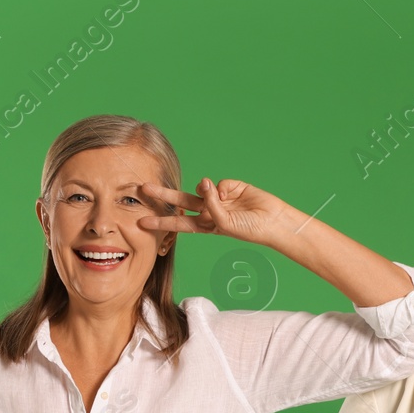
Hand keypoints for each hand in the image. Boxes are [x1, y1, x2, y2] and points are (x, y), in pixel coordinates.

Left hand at [136, 177, 289, 245]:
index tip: (141, 221)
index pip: (178, 223)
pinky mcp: (229, 186)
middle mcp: (208, 211)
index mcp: (205, 226)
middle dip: (163, 195)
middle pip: (180, 202)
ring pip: (199, 189)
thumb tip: (203, 183)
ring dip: (203, 189)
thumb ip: (210, 205)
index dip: (161, 222)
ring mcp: (218, 198)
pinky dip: (225, 189)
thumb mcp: (224, 223)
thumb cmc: (249, 229)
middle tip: (143, 188)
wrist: (271, 221)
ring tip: (216, 195)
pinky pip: (219, 184)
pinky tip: (234, 195)